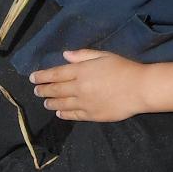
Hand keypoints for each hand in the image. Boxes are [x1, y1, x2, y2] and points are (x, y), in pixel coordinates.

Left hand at [29, 49, 151, 121]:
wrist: (139, 89)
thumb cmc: (123, 68)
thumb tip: (65, 56)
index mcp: (81, 71)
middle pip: (56, 90)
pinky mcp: (92, 115)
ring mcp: (84, 103)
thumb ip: (82, 55)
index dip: (42, 76)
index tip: (32, 78)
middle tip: (35, 91)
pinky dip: (64, 114)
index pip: (56, 74)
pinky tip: (59, 113)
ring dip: (51, 103)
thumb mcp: (103, 55)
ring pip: (62, 104)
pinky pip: (74, 115)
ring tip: (45, 102)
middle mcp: (79, 88)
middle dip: (43, 90)